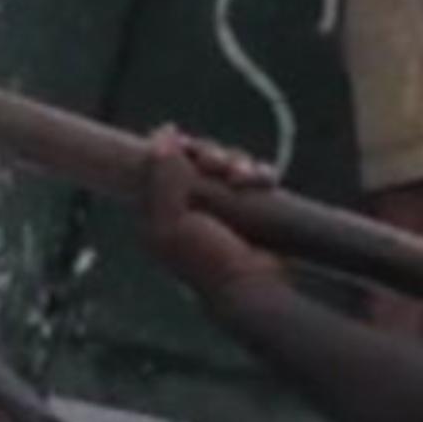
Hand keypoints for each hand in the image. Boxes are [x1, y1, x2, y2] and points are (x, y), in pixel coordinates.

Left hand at [139, 128, 283, 299]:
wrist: (250, 287)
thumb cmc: (207, 260)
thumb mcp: (173, 220)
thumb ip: (162, 177)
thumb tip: (162, 134)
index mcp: (158, 210)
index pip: (162, 163)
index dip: (177, 150)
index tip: (188, 146)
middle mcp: (186, 207)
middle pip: (196, 160)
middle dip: (212, 156)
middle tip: (220, 166)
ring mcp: (218, 208)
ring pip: (226, 164)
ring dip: (238, 163)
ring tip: (246, 178)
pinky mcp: (247, 209)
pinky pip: (253, 177)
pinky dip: (259, 173)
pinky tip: (264, 180)